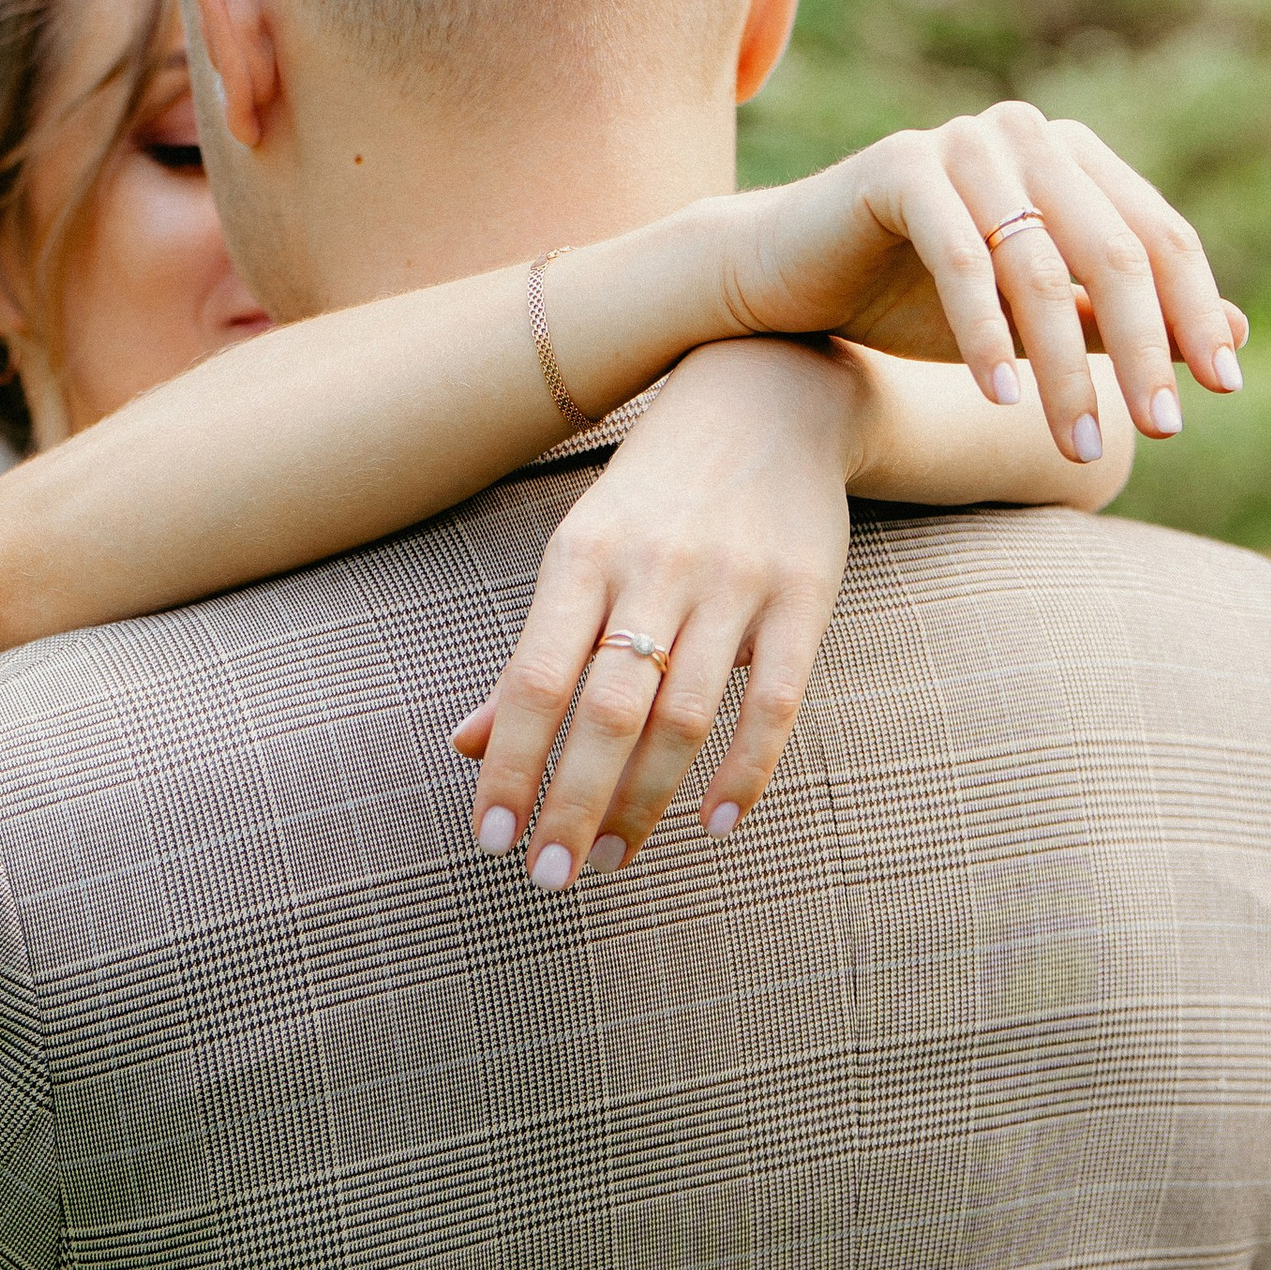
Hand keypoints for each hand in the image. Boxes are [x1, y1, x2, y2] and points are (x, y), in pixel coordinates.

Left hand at [449, 342, 856, 889]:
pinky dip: (744, 770)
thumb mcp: (581, 553)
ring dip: (645, 801)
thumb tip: (466, 746)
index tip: (489, 839)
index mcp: (582, 557)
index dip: (509, 764)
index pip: (533, 680)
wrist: (769, 391)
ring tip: (613, 856)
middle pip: (606, 711)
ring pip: (683, 716)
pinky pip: (774, 701)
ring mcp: (733, 582)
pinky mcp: (804, 595)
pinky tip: (715, 824)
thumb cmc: (657, 493)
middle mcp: (654, 568)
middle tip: (549, 878)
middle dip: (572, 803)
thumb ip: (533, 653)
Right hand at [726, 103, 1245, 463]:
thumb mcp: (1032, 319)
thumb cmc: (909, 296)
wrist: (783, 277)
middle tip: (1163, 432)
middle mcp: (1026, 135)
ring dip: (1065, 369)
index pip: (1160, 236)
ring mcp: (963, 143)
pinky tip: (1000, 402)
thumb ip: (1118, 320)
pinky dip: (984, 338)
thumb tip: (1238, 335)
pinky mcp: (899, 168)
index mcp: (1072, 157)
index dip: (1197, 313)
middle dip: (1146, 350)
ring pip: (1041, 267)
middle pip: (1115, 251)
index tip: (1222, 391)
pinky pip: (962, 261)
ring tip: (1079, 447)